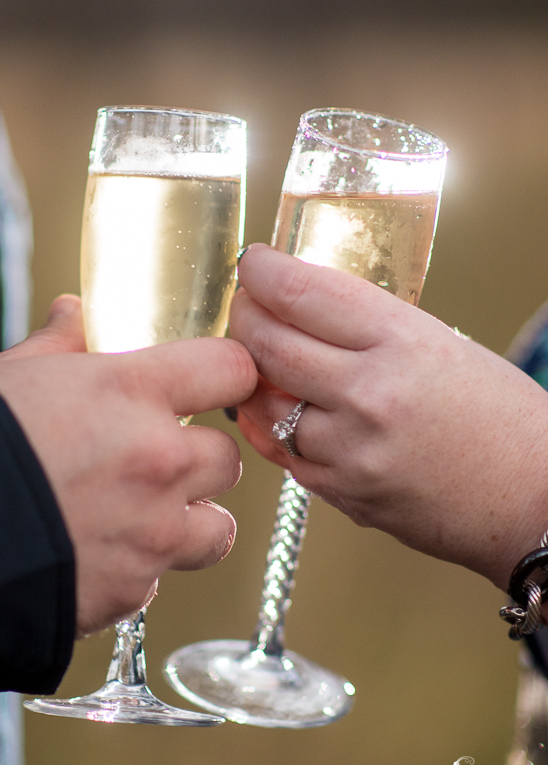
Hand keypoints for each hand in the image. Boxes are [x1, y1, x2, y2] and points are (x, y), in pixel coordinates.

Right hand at [0, 296, 256, 634]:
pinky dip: (137, 570)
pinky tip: (95, 556)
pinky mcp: (131, 591)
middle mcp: (159, 461)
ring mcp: (151, 532)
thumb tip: (72, 315)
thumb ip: (58, 345)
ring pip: (218, 529)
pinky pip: (158, 580)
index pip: (231, 369)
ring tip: (146, 517)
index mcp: (133, 392)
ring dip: (191, 522)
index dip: (226, 374)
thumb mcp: (10, 375)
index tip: (216, 383)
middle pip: (228, 458)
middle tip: (157, 459)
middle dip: (199, 459)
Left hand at [230, 244, 547, 591]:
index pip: (303, 293)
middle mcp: (370, 393)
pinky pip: (281, 450)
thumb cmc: (501, 418)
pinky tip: (278, 407)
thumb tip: (301, 310)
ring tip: (261, 358)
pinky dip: (270, 423)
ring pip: (262, 401)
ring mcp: (351, 449)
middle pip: (268, 343)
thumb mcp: (442, 345)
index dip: (264, 272)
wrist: (533, 500)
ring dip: (251, 373)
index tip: (255, 263)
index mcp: (403, 342)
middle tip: (246, 305)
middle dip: (244, 315)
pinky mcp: (342, 493)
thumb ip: (368, 329)